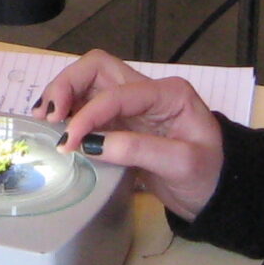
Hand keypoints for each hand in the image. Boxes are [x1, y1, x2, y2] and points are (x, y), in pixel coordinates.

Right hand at [37, 51, 224, 219]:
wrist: (219, 195)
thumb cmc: (210, 175)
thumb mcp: (182, 163)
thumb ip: (138, 150)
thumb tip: (91, 144)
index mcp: (167, 93)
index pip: (117, 92)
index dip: (88, 113)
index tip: (70, 141)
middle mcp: (147, 92)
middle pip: (96, 69)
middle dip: (67, 85)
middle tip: (48, 116)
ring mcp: (132, 107)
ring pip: (88, 84)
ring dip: (63, 95)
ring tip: (44, 120)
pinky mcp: (121, 125)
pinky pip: (88, 108)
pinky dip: (68, 112)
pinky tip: (55, 127)